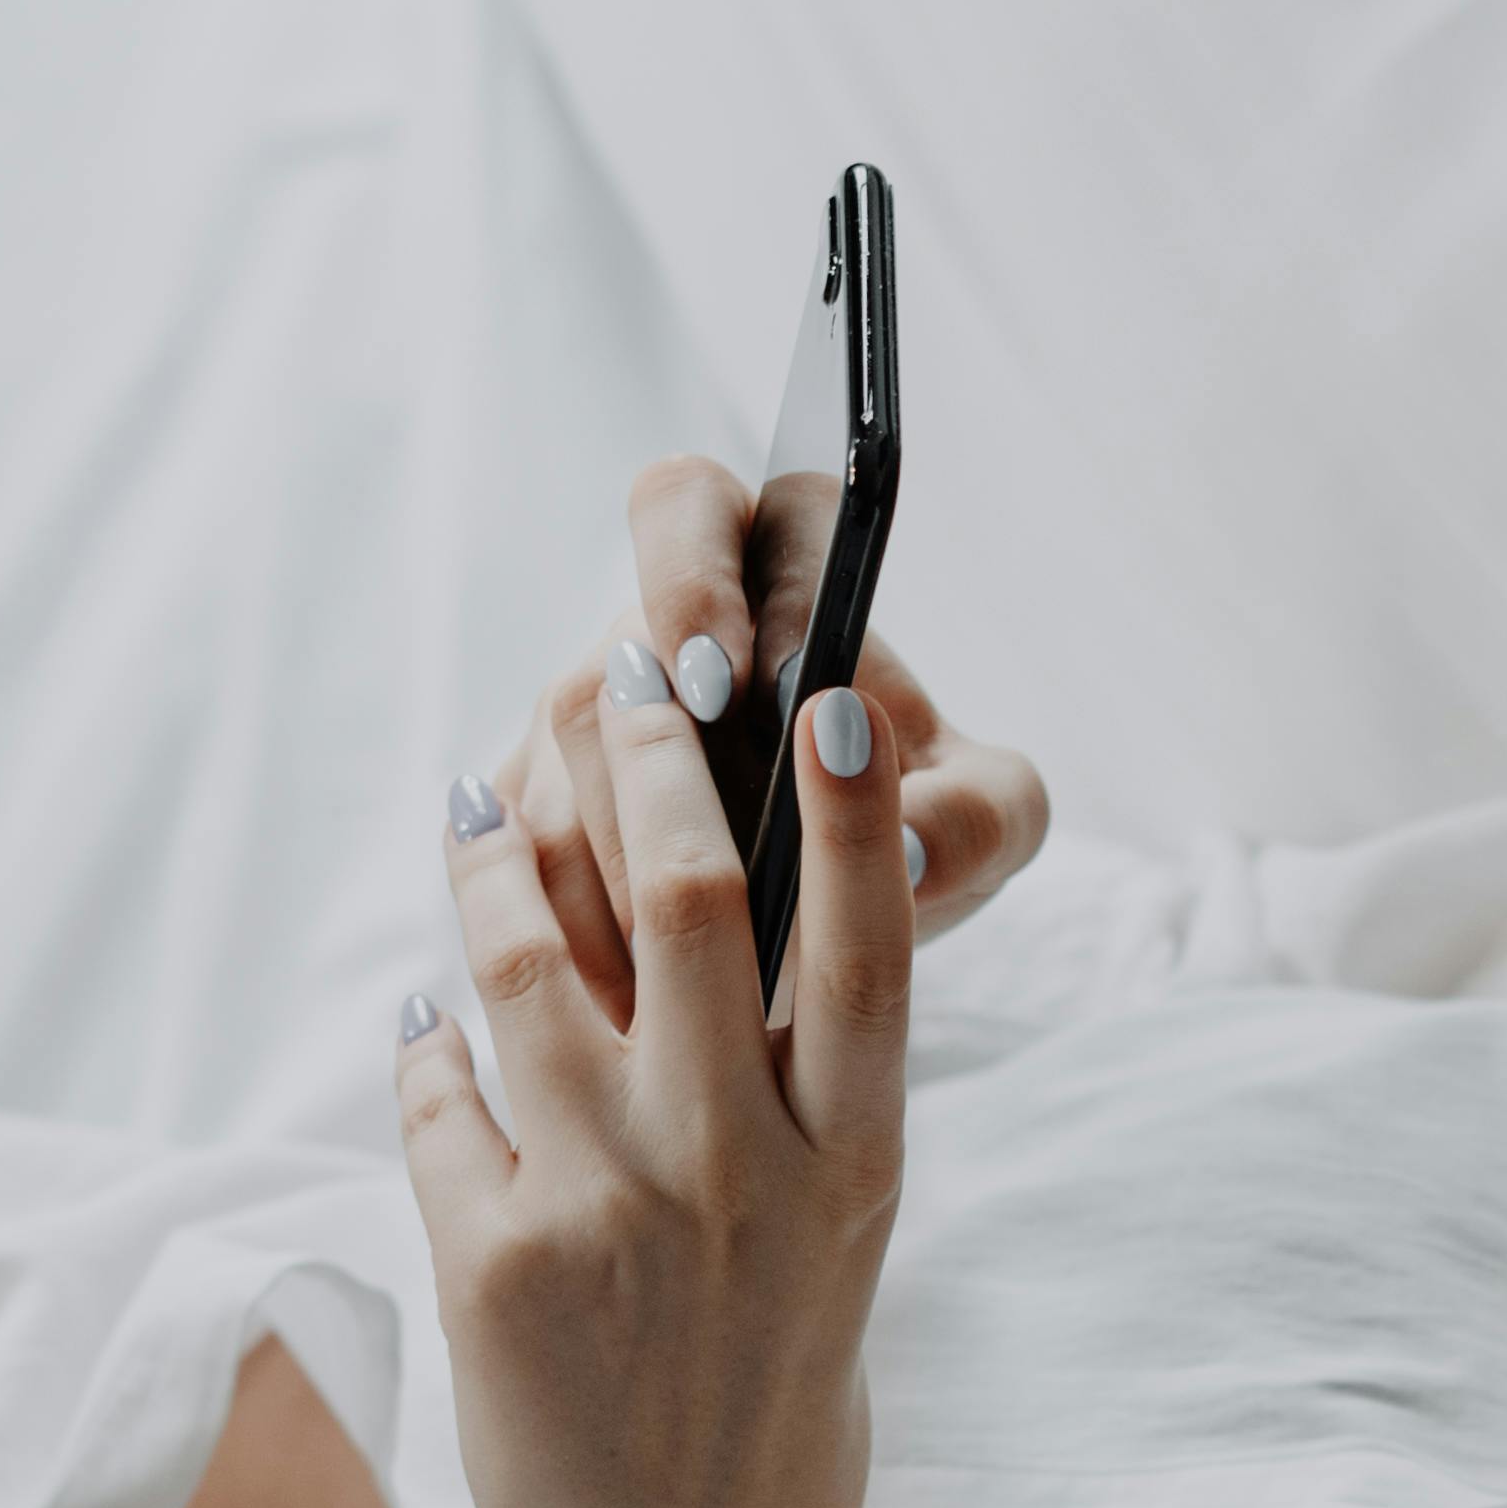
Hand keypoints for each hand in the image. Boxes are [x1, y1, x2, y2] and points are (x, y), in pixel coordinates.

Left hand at [392, 637, 919, 1507]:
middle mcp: (740, 1176)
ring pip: (530, 968)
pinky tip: (430, 1016)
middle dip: (649, 763)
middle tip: (617, 671)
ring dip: (495, 863)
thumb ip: (790, 1107)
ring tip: (478, 807)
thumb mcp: (831, 1249)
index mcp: (852, 1170)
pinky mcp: (491, 1263)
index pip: (867, 954)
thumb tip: (700, 935)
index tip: (824, 706)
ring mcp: (610, 1212)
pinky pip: (440, 1098)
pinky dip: (430, 1045)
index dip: (849, 821)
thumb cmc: (771, 1402)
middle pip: (693, 907)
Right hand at [493, 460, 1052, 1028]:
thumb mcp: (991, 820)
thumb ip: (977, 816)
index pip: (687, 507)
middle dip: (646, 763)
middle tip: (700, 859)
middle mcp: (657, 630)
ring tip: (687, 971)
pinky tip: (635, 1000)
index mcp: (766, 566)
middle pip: (605, 661)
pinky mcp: (529, 808)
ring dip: (617, 872)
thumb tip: (907, 846)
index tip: (727, 682)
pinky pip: (516, 860)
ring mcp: (583, 721)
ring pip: (553, 776)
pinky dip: (576, 932)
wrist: (857, 915)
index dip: (690, 582)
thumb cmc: (926, 822)